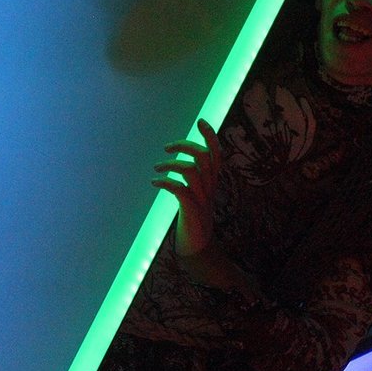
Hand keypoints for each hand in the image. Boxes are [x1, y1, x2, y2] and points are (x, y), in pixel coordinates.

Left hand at [151, 118, 221, 255]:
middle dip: (184, 145)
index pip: (217, 153)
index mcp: (213, 182)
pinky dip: (165, 182)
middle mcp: (210, 187)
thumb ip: (196, 180)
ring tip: (157, 168)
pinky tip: (154, 183)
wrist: (198, 249)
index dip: (211, 136)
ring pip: (192, 170)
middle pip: (203, 156)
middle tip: (166, 148)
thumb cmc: (194, 221)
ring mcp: (202, 199)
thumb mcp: (198, 196)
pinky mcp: (191, 210)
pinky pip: (179, 189)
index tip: (201, 121)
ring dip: (171, 164)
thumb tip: (186, 164)